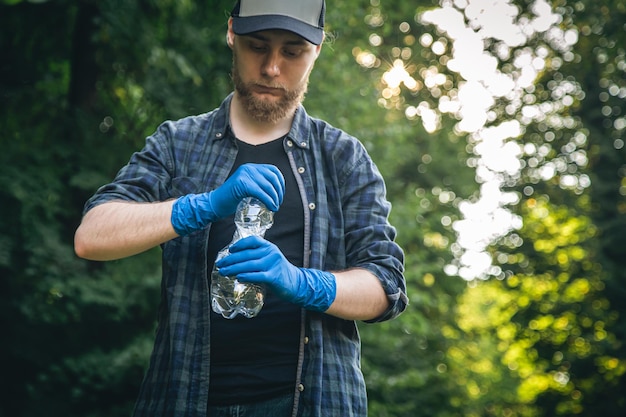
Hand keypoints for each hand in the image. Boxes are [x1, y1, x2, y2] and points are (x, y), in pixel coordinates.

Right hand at [171, 164, 284, 235]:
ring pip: (268, 186)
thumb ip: (259, 185)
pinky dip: (268, 201)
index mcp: (251, 167)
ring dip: (275, 198)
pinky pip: (260, 192)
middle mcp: (249, 168)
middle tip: (278, 203)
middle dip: (279, 192)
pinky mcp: (242, 183)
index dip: (281, 183)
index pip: (273, 170)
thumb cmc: (231, 199)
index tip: (280, 195)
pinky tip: (270, 207)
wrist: (215, 203)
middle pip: (273, 178)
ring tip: (275, 207)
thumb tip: (276, 192)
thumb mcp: (248, 187)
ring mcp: (245, 174)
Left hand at [215, 236, 336, 311]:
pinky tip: (238, 278)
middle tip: (220, 264)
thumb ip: (255, 256)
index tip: (229, 250)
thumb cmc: (277, 271)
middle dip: (231, 259)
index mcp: (269, 246)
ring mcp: (273, 264)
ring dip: (234, 269)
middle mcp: (271, 253)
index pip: (252, 240)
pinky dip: (246, 276)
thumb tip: (233, 259)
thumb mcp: (268, 259)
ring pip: (249, 265)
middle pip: (247, 254)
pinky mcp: (274, 277)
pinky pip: (257, 276)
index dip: (239, 244)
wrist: (295, 283)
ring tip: (224, 272)